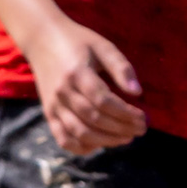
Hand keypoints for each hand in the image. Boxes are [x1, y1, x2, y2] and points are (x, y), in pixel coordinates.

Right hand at [32, 22, 148, 156]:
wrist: (42, 40)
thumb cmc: (78, 41)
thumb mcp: (103, 46)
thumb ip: (121, 67)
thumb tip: (138, 92)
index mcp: (77, 73)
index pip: (103, 101)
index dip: (125, 113)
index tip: (144, 118)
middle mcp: (62, 93)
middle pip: (93, 119)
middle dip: (121, 128)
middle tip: (141, 129)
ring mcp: (52, 106)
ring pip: (79, 132)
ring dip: (105, 140)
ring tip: (126, 138)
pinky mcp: (47, 114)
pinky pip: (62, 138)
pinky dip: (81, 147)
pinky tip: (99, 145)